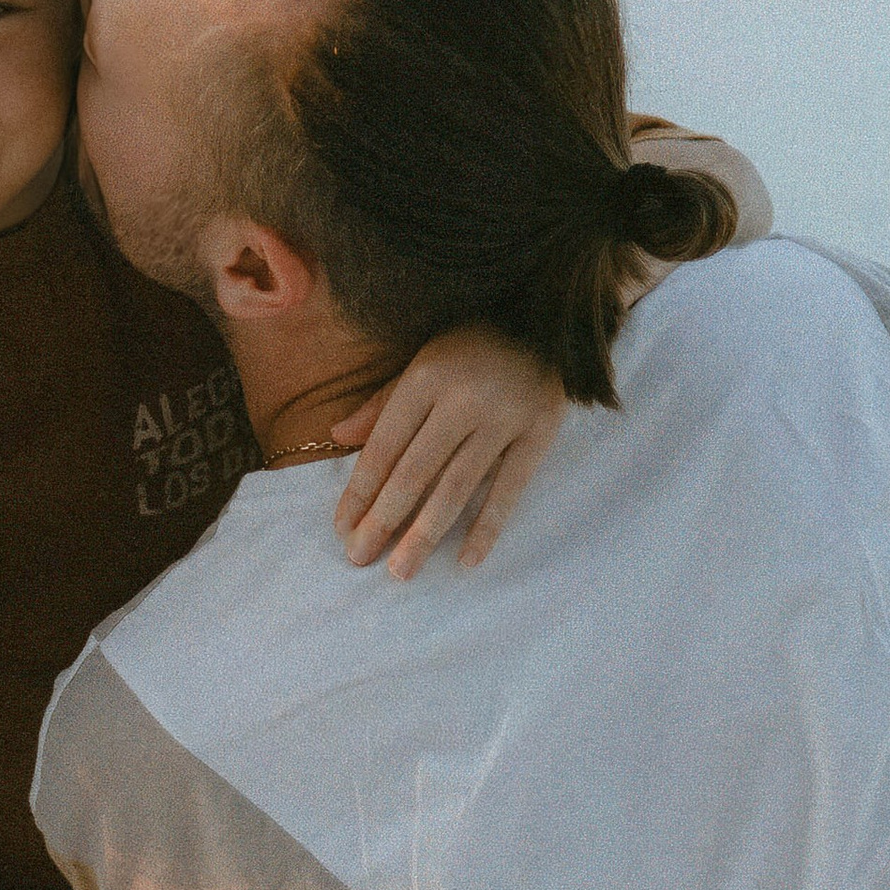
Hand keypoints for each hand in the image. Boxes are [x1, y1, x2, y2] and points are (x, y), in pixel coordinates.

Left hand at [332, 323, 566, 575]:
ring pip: (456, 488)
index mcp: (426, 377)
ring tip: (400, 571)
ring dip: (424, 534)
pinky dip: (487, 529)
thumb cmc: (476, 342)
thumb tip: (338, 437)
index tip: (343, 527)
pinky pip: (509, 490)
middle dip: (383, 520)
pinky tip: (466, 561)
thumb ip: (383, 402)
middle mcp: (462, 399)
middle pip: (414, 473)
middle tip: (359, 558)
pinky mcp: (539, 434)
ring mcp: (503, 419)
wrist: (551, 318)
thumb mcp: (423, 357)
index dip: (361, 490)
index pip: (384, 446)